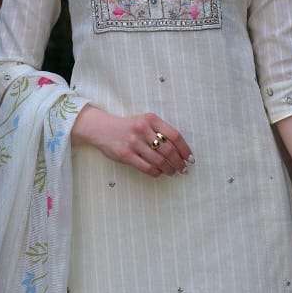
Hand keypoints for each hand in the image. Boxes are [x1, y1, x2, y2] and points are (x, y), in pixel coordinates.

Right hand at [71, 106, 192, 177]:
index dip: (185, 149)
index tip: (189, 158)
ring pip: (159, 161)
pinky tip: (159, 172)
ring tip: (172, 172)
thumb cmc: (127, 127)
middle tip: (182, 169)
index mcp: (151, 119)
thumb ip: (160, 131)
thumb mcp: (144, 122)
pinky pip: (146, 167)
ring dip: (169, 169)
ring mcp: (133, 142)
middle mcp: (143, 129)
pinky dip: (156, 172)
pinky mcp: (125, 155)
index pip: (175, 135)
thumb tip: (179, 150)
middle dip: (178, 162)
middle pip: (168, 150)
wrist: (101, 128)